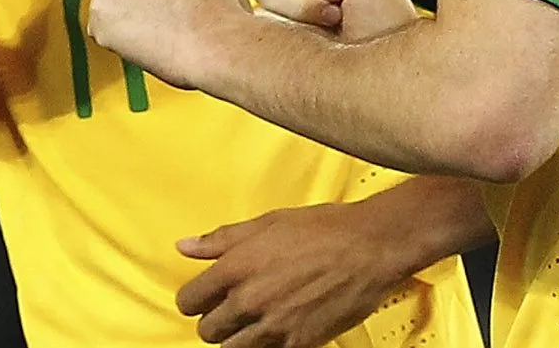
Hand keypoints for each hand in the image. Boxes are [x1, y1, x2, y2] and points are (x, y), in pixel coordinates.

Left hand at [175, 203, 410, 346]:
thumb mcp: (268, 223)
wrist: (371, 247)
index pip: (189, 300)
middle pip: (208, 330)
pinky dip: (267, 346)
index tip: (205, 297)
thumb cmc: (324, 229)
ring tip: (255, 321)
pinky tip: (278, 328)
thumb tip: (186, 246)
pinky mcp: (298, 344)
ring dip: (238, 337)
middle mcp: (249, 300)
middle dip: (217, 320)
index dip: (195, 299)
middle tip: (233, 308)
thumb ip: (222, 239)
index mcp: (237, 267)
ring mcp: (273, 325)